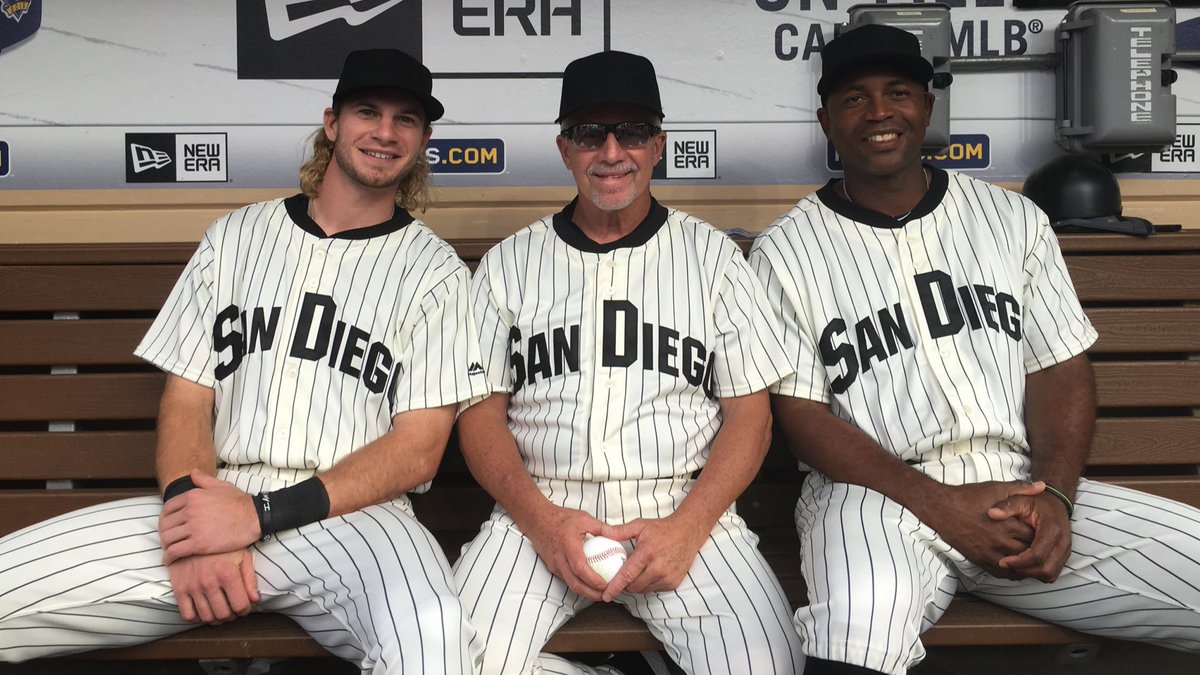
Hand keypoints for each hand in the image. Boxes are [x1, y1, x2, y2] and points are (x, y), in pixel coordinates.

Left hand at [159, 470, 260, 563]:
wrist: (254, 517)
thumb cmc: (240, 502)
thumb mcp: (221, 485)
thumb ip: (203, 480)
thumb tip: (192, 472)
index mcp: (193, 496)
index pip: (167, 509)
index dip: (164, 518)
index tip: (167, 525)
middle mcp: (190, 511)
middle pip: (165, 524)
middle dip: (163, 533)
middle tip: (167, 539)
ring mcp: (194, 527)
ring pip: (167, 539)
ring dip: (165, 546)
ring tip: (168, 550)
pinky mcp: (199, 544)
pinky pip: (175, 551)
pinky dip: (169, 557)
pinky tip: (169, 560)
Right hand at [167, 549, 259, 623]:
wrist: (193, 535)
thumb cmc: (221, 547)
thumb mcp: (241, 556)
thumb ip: (250, 579)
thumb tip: (255, 600)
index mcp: (228, 574)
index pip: (240, 606)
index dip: (245, 610)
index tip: (245, 606)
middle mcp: (210, 582)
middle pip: (224, 615)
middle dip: (232, 616)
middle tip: (233, 609)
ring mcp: (193, 587)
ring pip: (207, 618)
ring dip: (216, 619)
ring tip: (220, 610)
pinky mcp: (179, 589)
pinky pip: (187, 615)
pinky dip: (197, 618)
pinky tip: (204, 610)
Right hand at [520, 505, 611, 601]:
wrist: (537, 520)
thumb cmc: (560, 518)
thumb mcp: (583, 518)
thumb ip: (601, 527)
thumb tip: (618, 534)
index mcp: (568, 546)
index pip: (580, 568)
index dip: (593, 580)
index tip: (606, 585)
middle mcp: (560, 558)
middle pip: (575, 584)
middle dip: (591, 594)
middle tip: (606, 595)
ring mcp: (554, 565)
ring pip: (570, 585)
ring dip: (585, 592)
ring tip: (600, 593)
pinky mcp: (552, 567)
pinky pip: (566, 580)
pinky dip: (578, 585)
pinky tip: (588, 584)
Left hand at [600, 514, 708, 601]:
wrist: (688, 532)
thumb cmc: (662, 529)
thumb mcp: (640, 525)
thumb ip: (620, 531)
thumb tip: (602, 532)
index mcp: (647, 553)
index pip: (626, 576)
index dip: (614, 587)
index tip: (605, 595)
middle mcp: (658, 568)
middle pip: (633, 587)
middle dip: (624, 585)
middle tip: (622, 575)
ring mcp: (667, 577)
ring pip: (643, 590)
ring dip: (636, 585)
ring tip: (637, 571)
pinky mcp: (673, 583)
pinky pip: (654, 589)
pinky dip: (648, 584)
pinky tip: (649, 572)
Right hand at [925, 480, 1044, 578]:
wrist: (942, 508)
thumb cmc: (968, 497)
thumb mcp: (996, 488)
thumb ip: (1021, 488)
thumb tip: (1042, 486)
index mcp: (1006, 524)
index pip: (1035, 536)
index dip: (1042, 534)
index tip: (1043, 530)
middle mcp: (1000, 541)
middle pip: (1029, 552)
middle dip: (1036, 550)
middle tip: (1041, 545)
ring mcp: (989, 553)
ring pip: (1017, 566)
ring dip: (1026, 563)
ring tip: (1031, 557)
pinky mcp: (980, 560)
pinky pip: (1002, 573)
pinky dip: (1012, 572)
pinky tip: (1016, 565)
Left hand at [988, 489, 1072, 581]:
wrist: (1054, 502)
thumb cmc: (1036, 501)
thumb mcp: (1019, 499)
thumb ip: (1006, 506)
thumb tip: (992, 513)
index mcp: (1052, 529)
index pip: (1037, 554)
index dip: (1019, 561)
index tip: (1003, 561)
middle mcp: (1062, 542)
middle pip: (1046, 569)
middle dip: (1024, 571)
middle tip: (1006, 565)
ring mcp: (1065, 550)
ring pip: (1050, 574)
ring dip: (1031, 574)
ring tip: (1013, 567)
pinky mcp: (1063, 555)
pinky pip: (1053, 572)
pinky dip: (1038, 574)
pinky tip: (1023, 566)